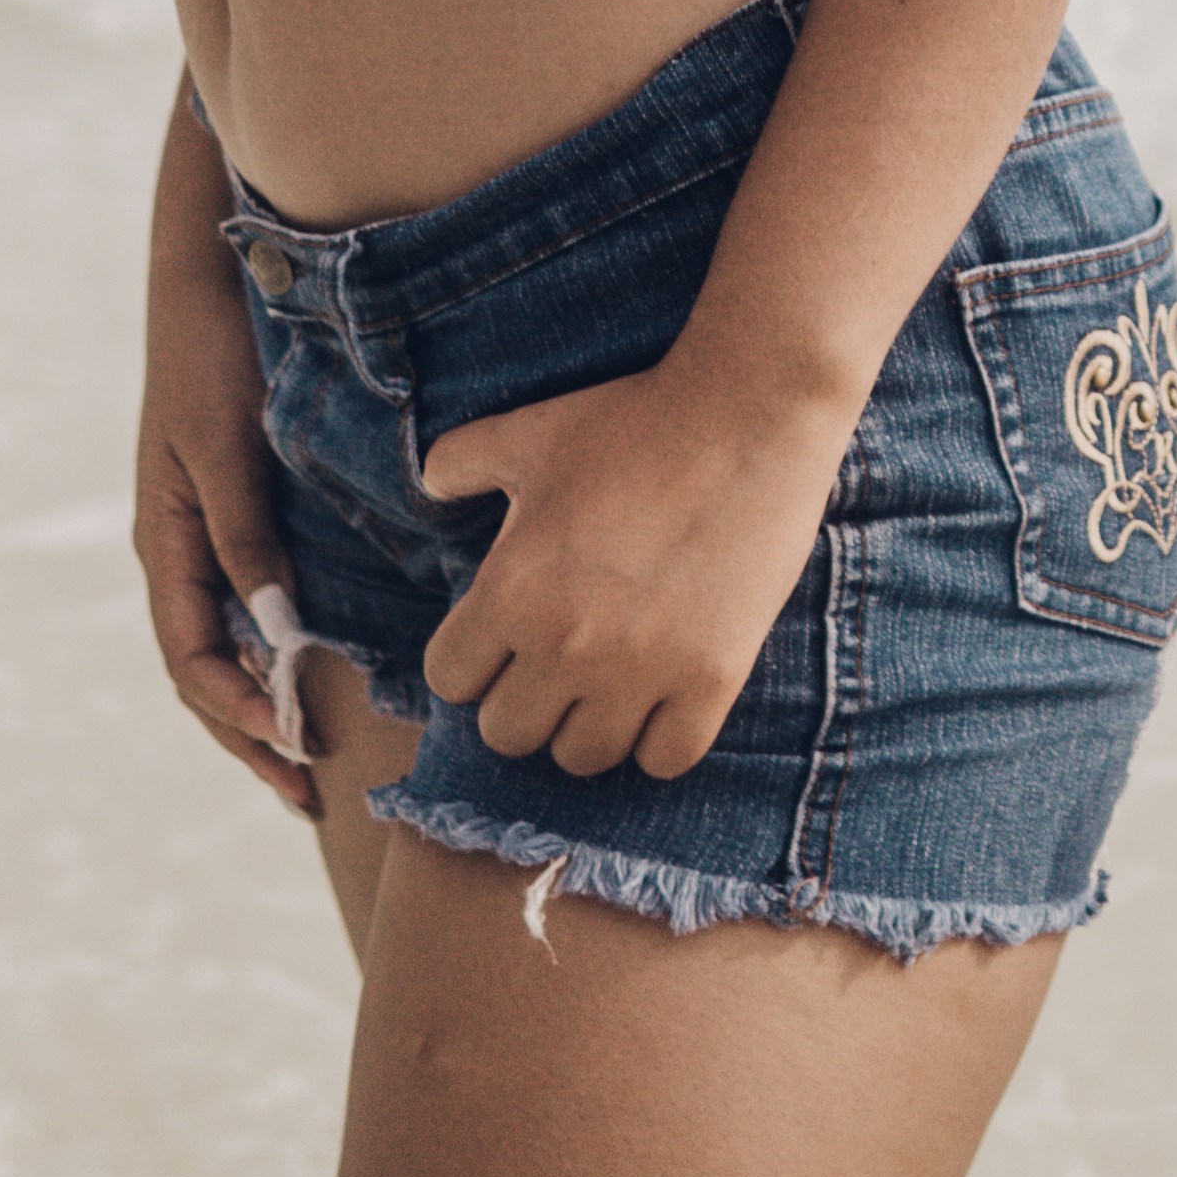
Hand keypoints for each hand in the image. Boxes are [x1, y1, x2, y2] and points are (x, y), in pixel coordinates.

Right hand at [135, 243, 318, 817]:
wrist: (206, 283)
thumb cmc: (212, 358)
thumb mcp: (228, 450)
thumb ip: (247, 537)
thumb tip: (274, 630)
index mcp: (163, 543)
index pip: (190, 659)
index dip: (235, 710)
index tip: (291, 743)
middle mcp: (176, 551)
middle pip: (202, 671)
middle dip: (246, 736)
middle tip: (302, 795)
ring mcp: (199, 536)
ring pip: (220, 647)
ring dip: (256, 706)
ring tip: (303, 762)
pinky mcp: (230, 515)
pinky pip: (240, 606)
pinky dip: (266, 655)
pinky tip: (304, 675)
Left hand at [414, 357, 859, 781]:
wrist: (748, 416)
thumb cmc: (630, 421)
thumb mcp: (528, 432)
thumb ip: (458, 461)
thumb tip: (428, 486)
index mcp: (511, 589)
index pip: (449, 680)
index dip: (472, 658)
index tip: (502, 636)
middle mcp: (566, 644)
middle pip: (507, 734)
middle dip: (522, 700)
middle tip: (555, 661)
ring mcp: (640, 670)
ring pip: (582, 759)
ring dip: (587, 726)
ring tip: (607, 684)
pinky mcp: (710, 681)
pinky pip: (664, 760)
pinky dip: (658, 739)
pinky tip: (664, 695)